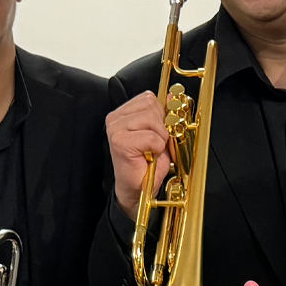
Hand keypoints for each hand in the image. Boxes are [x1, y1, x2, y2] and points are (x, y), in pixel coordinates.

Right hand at [107, 90, 173, 219]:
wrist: (137, 189)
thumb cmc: (147, 165)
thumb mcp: (160, 135)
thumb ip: (164, 115)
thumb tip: (170, 97)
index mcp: (123, 113)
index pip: (149, 98)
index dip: (162, 115)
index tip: (161, 132)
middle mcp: (116, 118)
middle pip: (151, 105)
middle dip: (161, 127)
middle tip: (157, 145)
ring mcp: (115, 128)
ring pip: (152, 119)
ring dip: (159, 138)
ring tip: (153, 150)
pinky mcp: (119, 141)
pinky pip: (151, 137)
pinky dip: (156, 148)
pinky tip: (149, 156)